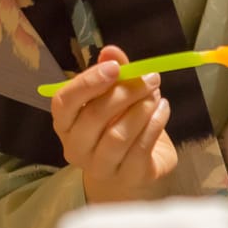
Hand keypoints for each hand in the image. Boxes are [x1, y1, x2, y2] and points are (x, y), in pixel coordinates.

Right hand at [52, 46, 176, 203]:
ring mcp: (100, 167)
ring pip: (117, 135)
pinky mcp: (127, 176)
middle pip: (93, 117)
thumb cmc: (116, 127)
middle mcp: (75, 148)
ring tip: (156, 94)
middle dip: (124, 93)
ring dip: (141, 109)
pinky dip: (155, 125)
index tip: (115, 67)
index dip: (87, 83)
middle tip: (150, 77)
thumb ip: (112, 73)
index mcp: (65, 124)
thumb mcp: (114, 97)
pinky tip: (163, 110)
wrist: (131, 173)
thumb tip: (111, 51)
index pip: (64, 102)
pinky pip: (141, 148)